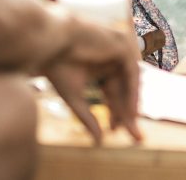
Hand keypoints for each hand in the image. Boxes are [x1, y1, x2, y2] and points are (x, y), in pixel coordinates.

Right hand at [43, 17, 141, 144]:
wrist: (50, 43)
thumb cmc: (57, 66)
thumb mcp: (75, 98)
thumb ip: (88, 119)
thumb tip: (99, 142)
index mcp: (101, 67)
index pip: (114, 93)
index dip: (116, 113)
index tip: (115, 132)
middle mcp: (113, 58)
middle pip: (125, 90)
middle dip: (129, 114)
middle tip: (135, 137)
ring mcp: (119, 50)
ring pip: (131, 82)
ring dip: (132, 105)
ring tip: (131, 126)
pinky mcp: (122, 44)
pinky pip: (132, 72)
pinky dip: (132, 91)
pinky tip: (130, 110)